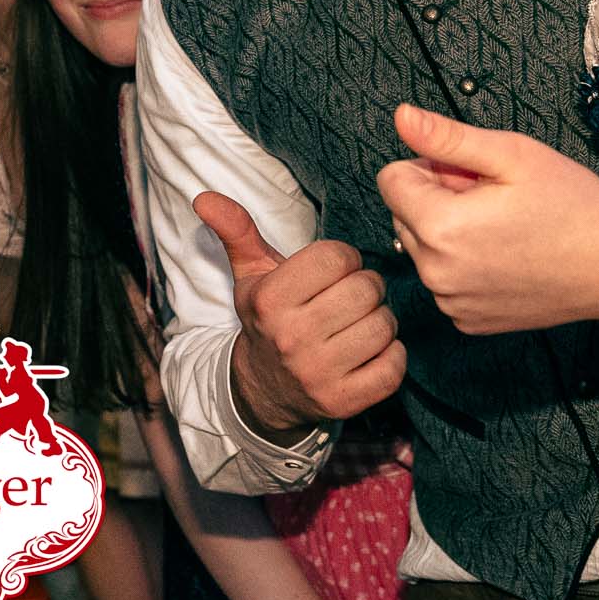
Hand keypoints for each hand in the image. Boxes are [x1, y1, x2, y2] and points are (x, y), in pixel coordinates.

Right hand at [191, 191, 401, 439]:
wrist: (265, 389)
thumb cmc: (268, 320)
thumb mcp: (250, 276)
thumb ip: (237, 231)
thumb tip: (205, 197)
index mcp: (270, 300)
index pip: (336, 257)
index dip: (343, 259)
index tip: (334, 271)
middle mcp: (292, 337)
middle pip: (366, 289)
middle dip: (366, 287)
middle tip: (351, 296)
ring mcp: (318, 373)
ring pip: (383, 326)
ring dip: (380, 321)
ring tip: (360, 323)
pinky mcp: (343, 402)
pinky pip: (393, 366)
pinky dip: (391, 355)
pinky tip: (370, 351)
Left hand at [376, 106, 598, 335]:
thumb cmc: (573, 205)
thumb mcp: (512, 155)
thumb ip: (447, 137)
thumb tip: (401, 116)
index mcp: (439, 227)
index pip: (391, 178)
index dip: (431, 165)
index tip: (473, 174)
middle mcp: (436, 272)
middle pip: (403, 213)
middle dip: (438, 198)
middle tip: (493, 199)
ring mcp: (451, 303)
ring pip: (422, 247)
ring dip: (449, 231)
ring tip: (504, 228)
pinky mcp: (467, 321)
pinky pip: (444, 278)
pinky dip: (464, 264)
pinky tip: (507, 257)